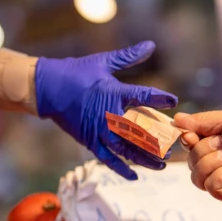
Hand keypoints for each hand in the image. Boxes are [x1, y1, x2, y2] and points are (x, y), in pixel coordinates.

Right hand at [36, 41, 177, 179]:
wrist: (47, 89)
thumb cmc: (75, 72)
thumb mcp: (103, 62)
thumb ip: (128, 56)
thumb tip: (150, 45)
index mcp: (114, 93)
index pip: (143, 96)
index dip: (160, 98)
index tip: (174, 101)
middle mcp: (109, 115)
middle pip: (140, 132)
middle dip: (158, 140)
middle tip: (173, 146)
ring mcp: (99, 131)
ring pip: (127, 149)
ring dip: (145, 158)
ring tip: (161, 164)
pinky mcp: (89, 141)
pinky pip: (108, 159)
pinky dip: (121, 168)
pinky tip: (134, 175)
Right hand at [174, 108, 221, 204]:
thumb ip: (201, 121)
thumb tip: (176, 119)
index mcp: (221, 141)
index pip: (191, 143)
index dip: (187, 139)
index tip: (190, 135)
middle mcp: (220, 160)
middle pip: (190, 159)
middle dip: (204, 149)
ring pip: (196, 175)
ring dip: (212, 162)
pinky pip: (210, 187)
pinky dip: (221, 176)